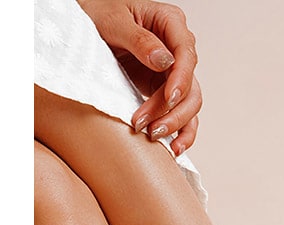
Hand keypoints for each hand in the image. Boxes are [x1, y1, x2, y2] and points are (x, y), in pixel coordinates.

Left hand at [79, 1, 201, 154]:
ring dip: (175, 124)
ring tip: (154, 135)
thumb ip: (140, 40)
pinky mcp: (164, 89)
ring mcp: (173, 72)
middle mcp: (177, 49)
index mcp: (171, 23)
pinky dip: (180, 132)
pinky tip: (173, 147)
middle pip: (190, 87)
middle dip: (173, 111)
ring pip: (189, 104)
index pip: (186, 56)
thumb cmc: (99, 11)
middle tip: (151, 126)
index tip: (168, 97)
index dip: (180, 79)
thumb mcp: (114, 20)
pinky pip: (181, 113)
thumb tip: (165, 61)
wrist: (87, 22)